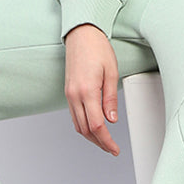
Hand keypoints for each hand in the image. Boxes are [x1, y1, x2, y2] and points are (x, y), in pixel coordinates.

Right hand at [64, 24, 119, 155]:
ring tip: (104, 142)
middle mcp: (74, 95)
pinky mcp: (68, 92)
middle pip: (86, 129)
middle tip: (112, 149)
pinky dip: (84, 126)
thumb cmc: (97, 49)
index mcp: (87, 91)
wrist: (81, 35)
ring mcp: (69, 94)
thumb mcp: (111, 72)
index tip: (114, 149)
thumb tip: (112, 119)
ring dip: (91, 137)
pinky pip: (74, 116)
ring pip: (78, 125)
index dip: (107, 141)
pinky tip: (93, 128)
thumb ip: (110, 98)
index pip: (97, 125)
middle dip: (99, 143)